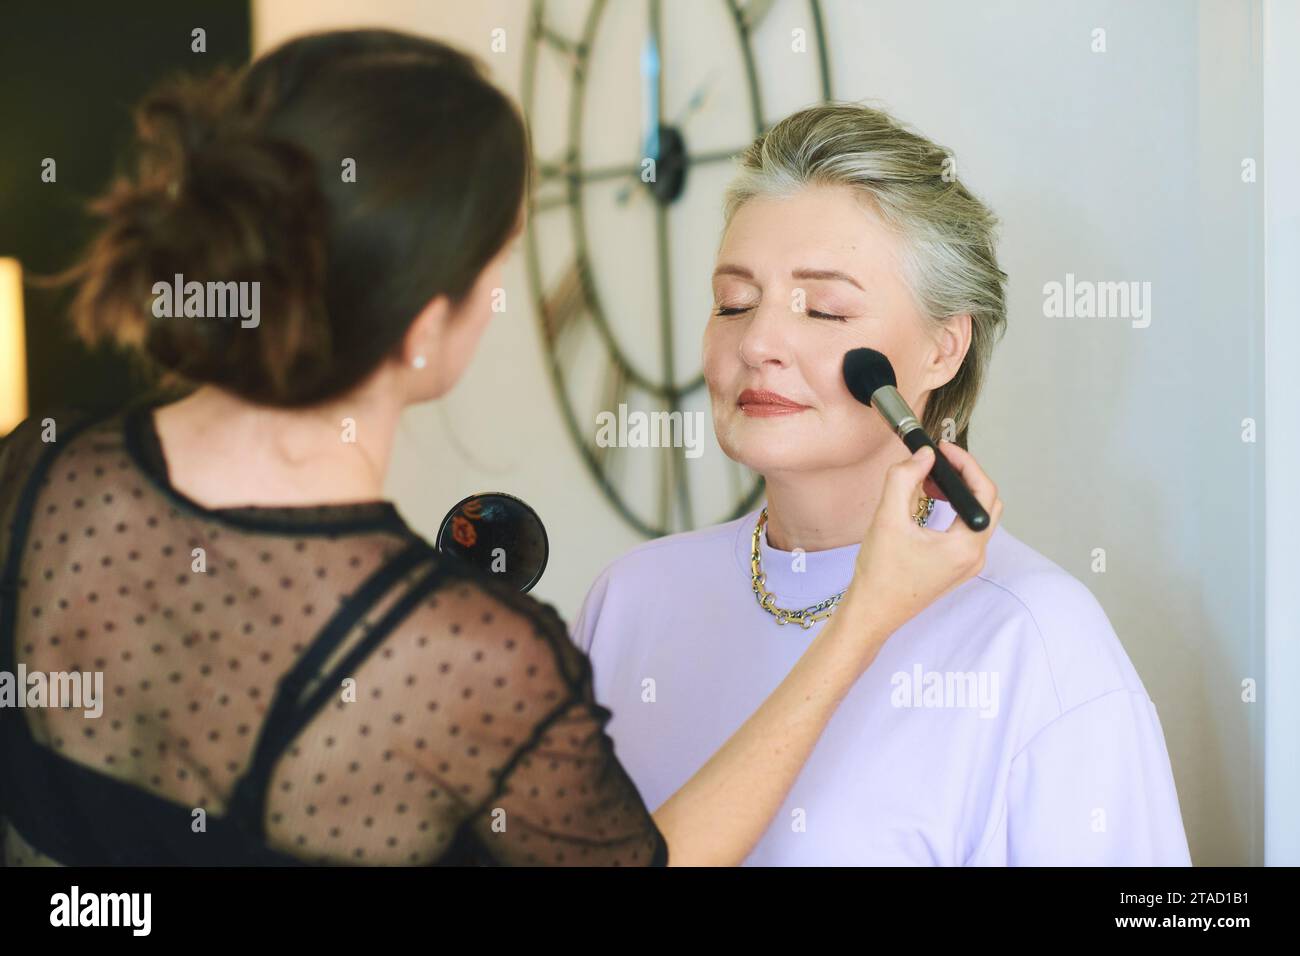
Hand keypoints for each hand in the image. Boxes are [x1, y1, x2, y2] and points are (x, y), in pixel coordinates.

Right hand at [841, 441, 1002, 641]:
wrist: (873, 612)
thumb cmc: (880, 575)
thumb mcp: (887, 519)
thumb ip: (904, 479)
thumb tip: (923, 455)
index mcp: (966, 546)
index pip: (983, 492)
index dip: (965, 463)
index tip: (943, 449)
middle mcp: (974, 556)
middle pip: (985, 503)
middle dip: (964, 476)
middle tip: (939, 461)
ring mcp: (967, 564)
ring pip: (975, 516)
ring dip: (957, 492)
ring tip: (929, 480)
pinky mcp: (956, 567)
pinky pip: (964, 530)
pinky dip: (952, 509)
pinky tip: (928, 501)